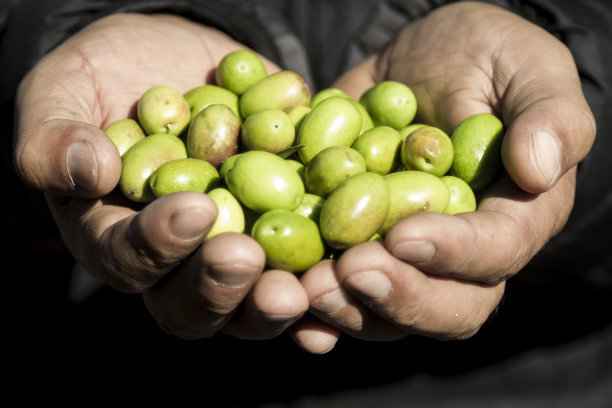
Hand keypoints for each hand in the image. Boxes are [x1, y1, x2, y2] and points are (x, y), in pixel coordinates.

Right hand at [13, 13, 308, 339]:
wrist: (174, 61)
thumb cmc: (106, 80)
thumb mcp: (63, 93)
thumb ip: (55, 137)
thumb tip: (88, 170)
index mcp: (117, 237)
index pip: (128, 260)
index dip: (156, 244)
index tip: (192, 209)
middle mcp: (177, 261)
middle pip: (193, 302)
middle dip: (220, 286)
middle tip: (247, 260)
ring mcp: (233, 250)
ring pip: (251, 300)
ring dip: (276, 302)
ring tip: (301, 290)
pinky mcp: (282, 229)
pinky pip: (304, 269)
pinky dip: (326, 284)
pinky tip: (350, 279)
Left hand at [290, 2, 594, 348]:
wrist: (414, 63)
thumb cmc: (482, 58)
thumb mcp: (526, 64)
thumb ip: (549, 113)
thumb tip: (538, 170)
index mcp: (514, 216)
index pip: (498, 250)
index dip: (457, 253)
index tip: (406, 236)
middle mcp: (461, 254)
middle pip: (446, 306)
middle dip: (398, 297)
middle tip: (351, 272)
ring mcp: (405, 259)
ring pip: (387, 313)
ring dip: (347, 308)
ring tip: (305, 287)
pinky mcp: (356, 249)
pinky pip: (338, 292)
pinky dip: (308, 307)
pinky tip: (282, 296)